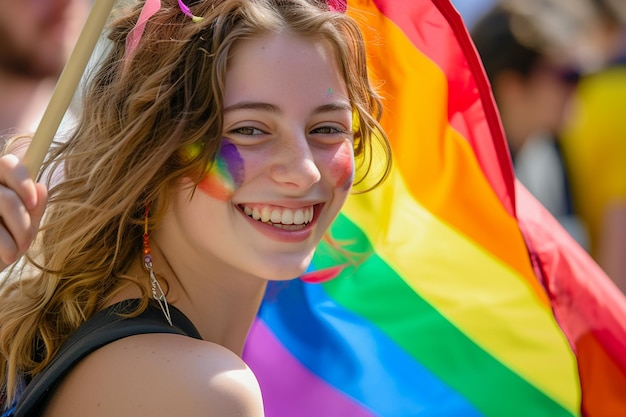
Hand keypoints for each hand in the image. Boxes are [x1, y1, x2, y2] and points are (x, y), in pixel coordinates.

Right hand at [0, 154, 47, 269]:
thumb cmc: (5, 244)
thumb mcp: (25, 226)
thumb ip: (35, 206)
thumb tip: (41, 187)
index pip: (8, 164)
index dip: (23, 182)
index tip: (32, 204)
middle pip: (7, 196)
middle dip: (22, 223)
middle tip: (28, 243)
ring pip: (2, 205)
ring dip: (17, 234)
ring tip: (17, 252)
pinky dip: (5, 246)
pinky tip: (6, 256)